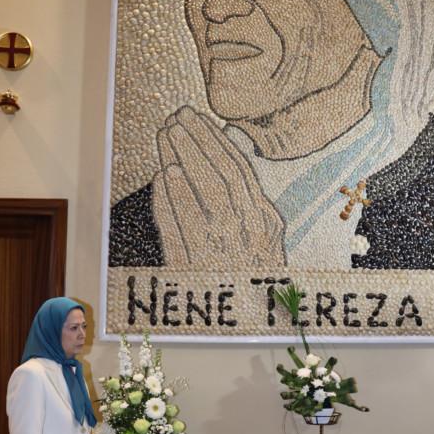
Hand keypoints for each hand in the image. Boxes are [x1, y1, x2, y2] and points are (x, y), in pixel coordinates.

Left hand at [154, 106, 285, 267]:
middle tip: (178, 117)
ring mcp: (217, 247)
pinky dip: (168, 199)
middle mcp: (243, 230)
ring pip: (199, 194)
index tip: (197, 118)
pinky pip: (178, 227)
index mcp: (264, 220)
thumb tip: (233, 163)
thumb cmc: (257, 273)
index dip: (215, 141)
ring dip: (180, 160)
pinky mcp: (192, 266)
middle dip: (196, 141)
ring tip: (167, 135)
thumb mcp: (270, 236)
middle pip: (217, 175)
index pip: (238, 169)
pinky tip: (163, 176)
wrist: (250, 316)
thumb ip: (255, 203)